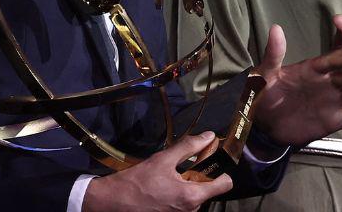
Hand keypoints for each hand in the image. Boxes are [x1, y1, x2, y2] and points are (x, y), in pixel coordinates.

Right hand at [82, 132, 232, 211]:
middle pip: (209, 188)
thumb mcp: (164, 159)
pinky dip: (180, 192)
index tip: (210, 158)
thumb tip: (208, 137)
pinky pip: (185, 202)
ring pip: (196, 195)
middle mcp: (192, 210)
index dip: (221, 168)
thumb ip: (189, 147)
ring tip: (170, 175)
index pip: (225, 184)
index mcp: (193, 196)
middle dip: (200, 174)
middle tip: (185, 162)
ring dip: (189, 183)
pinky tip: (164, 185)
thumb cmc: (138, 181)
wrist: (116, 202)